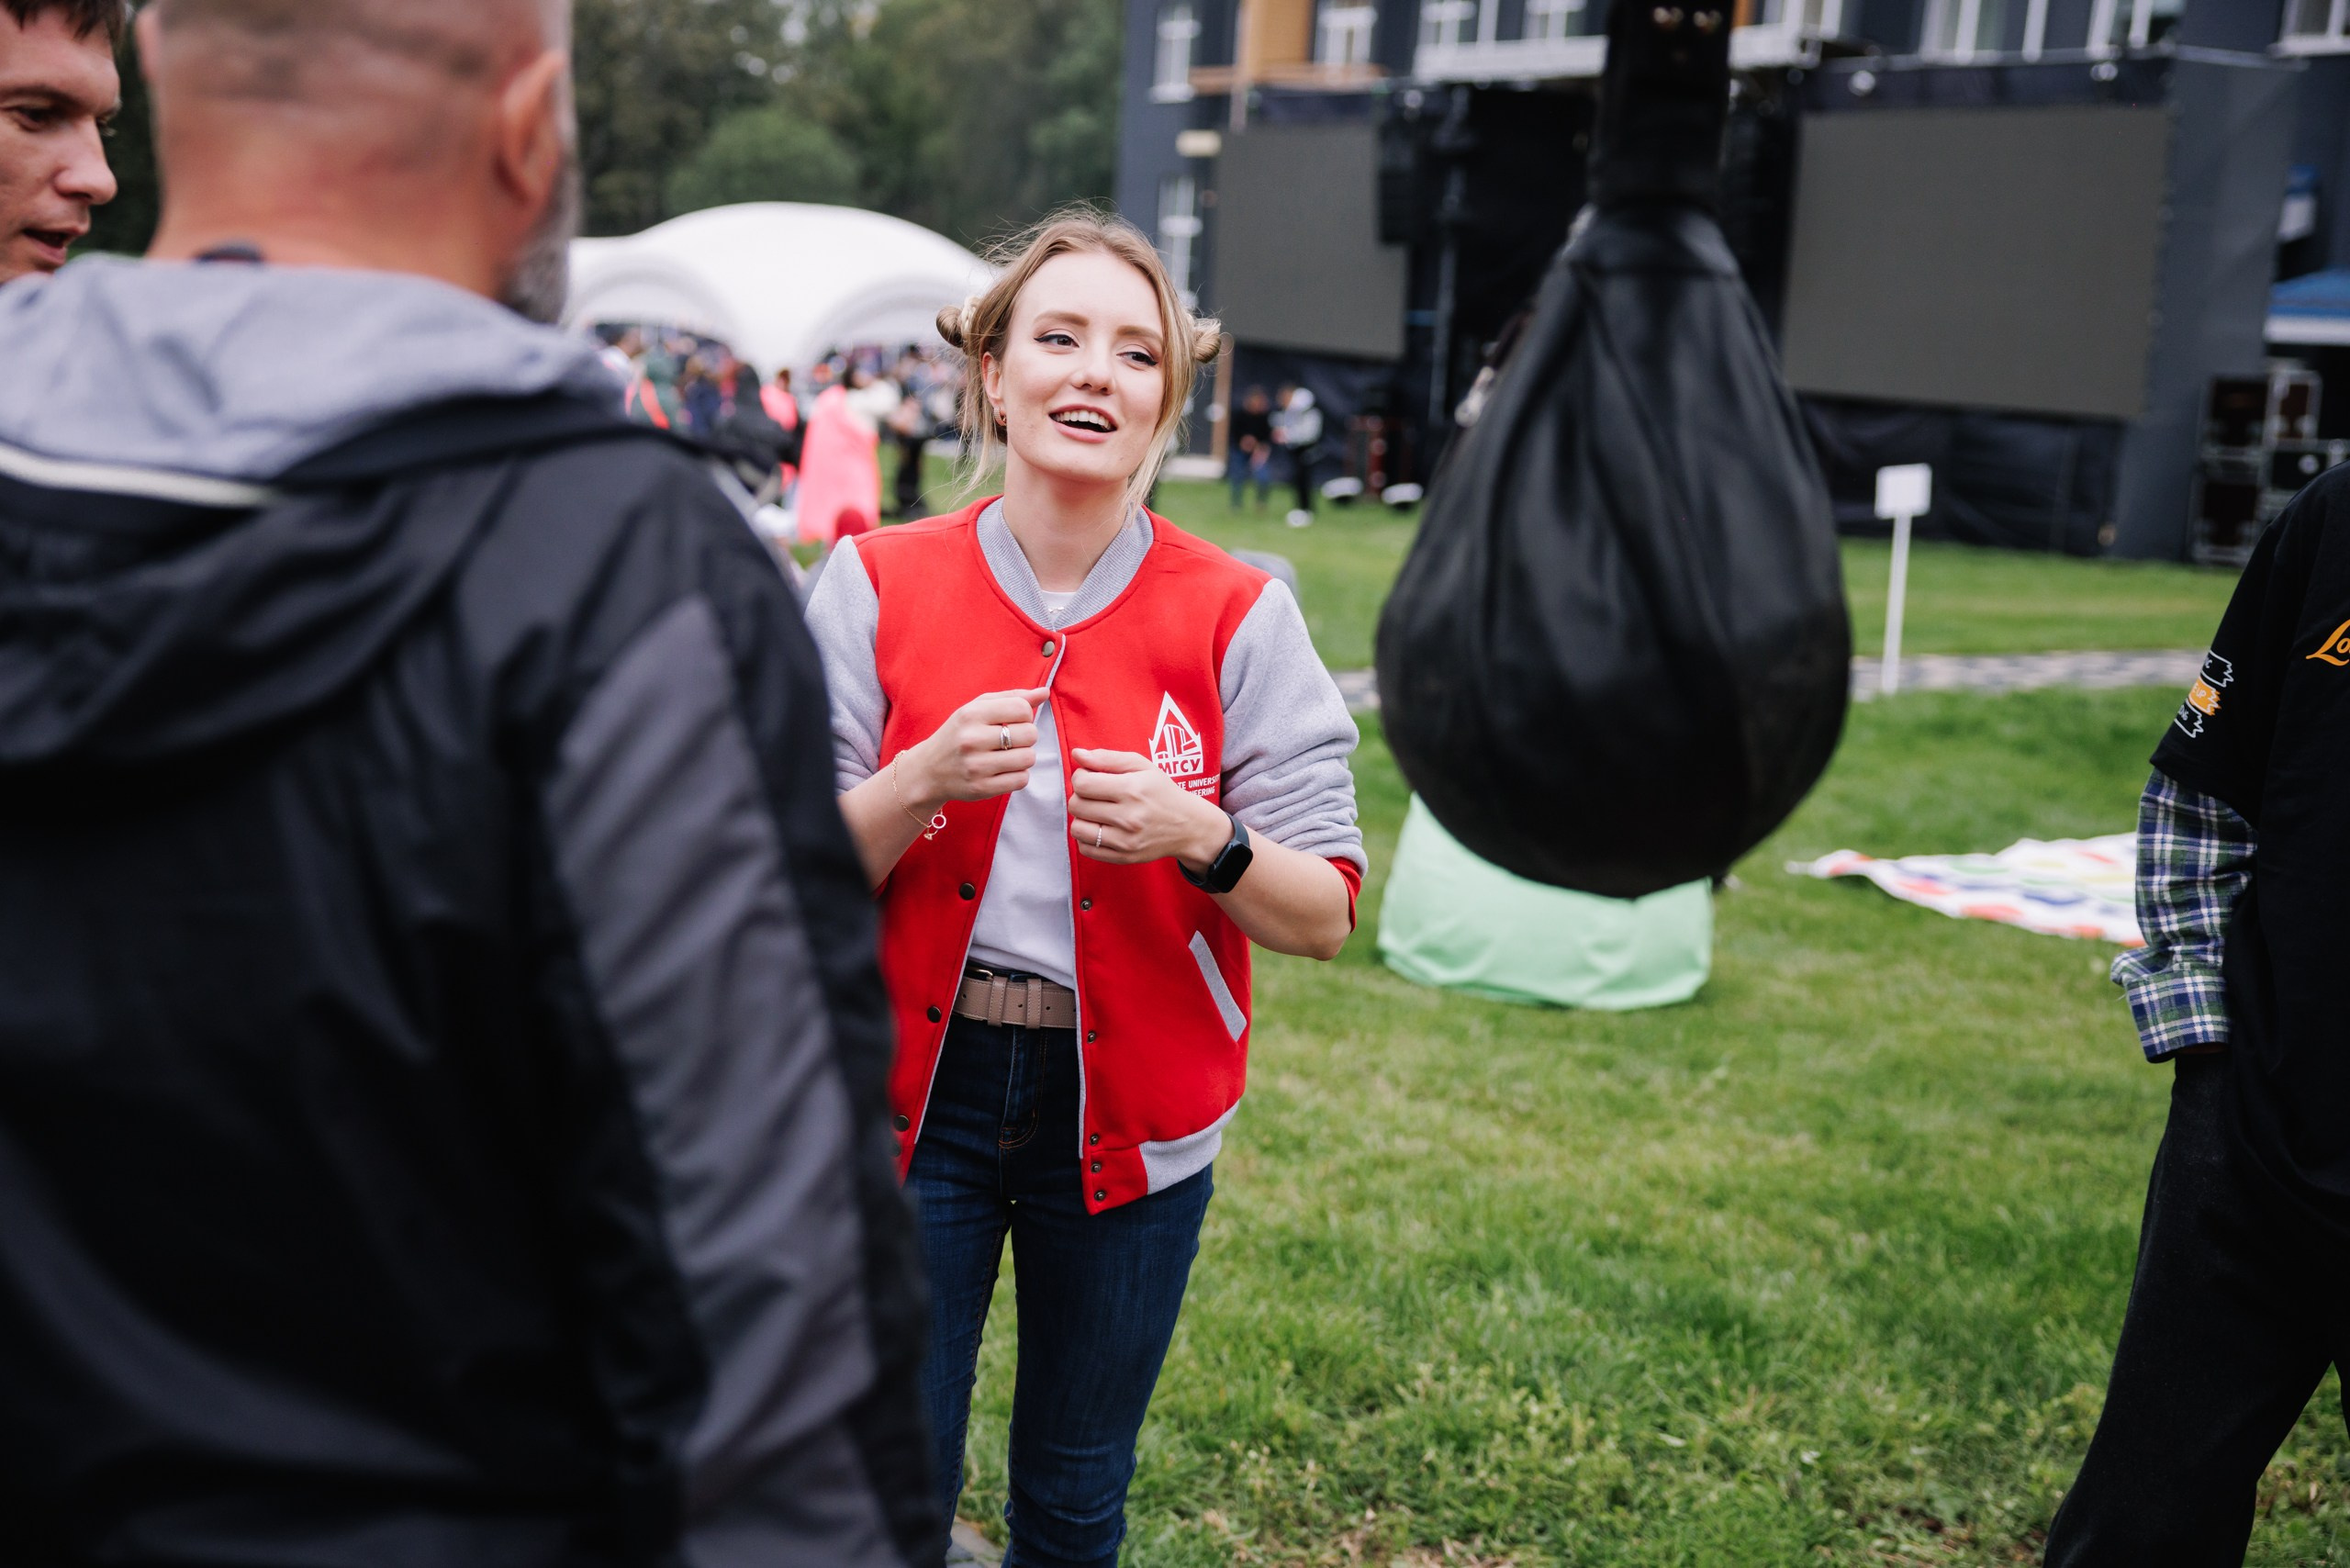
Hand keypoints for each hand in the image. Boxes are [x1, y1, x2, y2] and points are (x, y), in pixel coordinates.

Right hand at [900, 689, 1049, 809]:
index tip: (1012, 721)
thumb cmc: (959, 733)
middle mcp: (972, 739)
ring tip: (1007, 756)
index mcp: (971, 714)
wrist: (929, 770)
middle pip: (1030, 734)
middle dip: (1026, 737)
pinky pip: (1022, 780)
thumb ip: (1012, 698)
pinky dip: (1018, 775)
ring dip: (1024, 757)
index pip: (1022, 708)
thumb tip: (1044, 693)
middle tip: (1011, 740)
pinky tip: (1003, 771)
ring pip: (1028, 758)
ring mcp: (976, 766)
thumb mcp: (977, 708)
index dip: (1024, 715)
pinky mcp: (982, 788)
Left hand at [1068, 749, 1230, 869]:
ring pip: (1077, 828)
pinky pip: (1086, 849)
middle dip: (1080, 796)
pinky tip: (1100, 828)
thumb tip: (1077, 755)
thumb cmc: (1162, 792)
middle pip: (1076, 805)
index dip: (1080, 777)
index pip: (1082, 784)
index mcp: (1132, 789)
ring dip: (1082, 818)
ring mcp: (1126, 840)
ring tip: (1097, 812)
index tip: (1091, 778)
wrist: (1188, 826)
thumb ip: (1107, 758)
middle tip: (1094, 795)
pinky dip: (1086, 838)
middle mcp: (1129, 817)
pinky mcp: (1124, 857)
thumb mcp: (1142, 766)